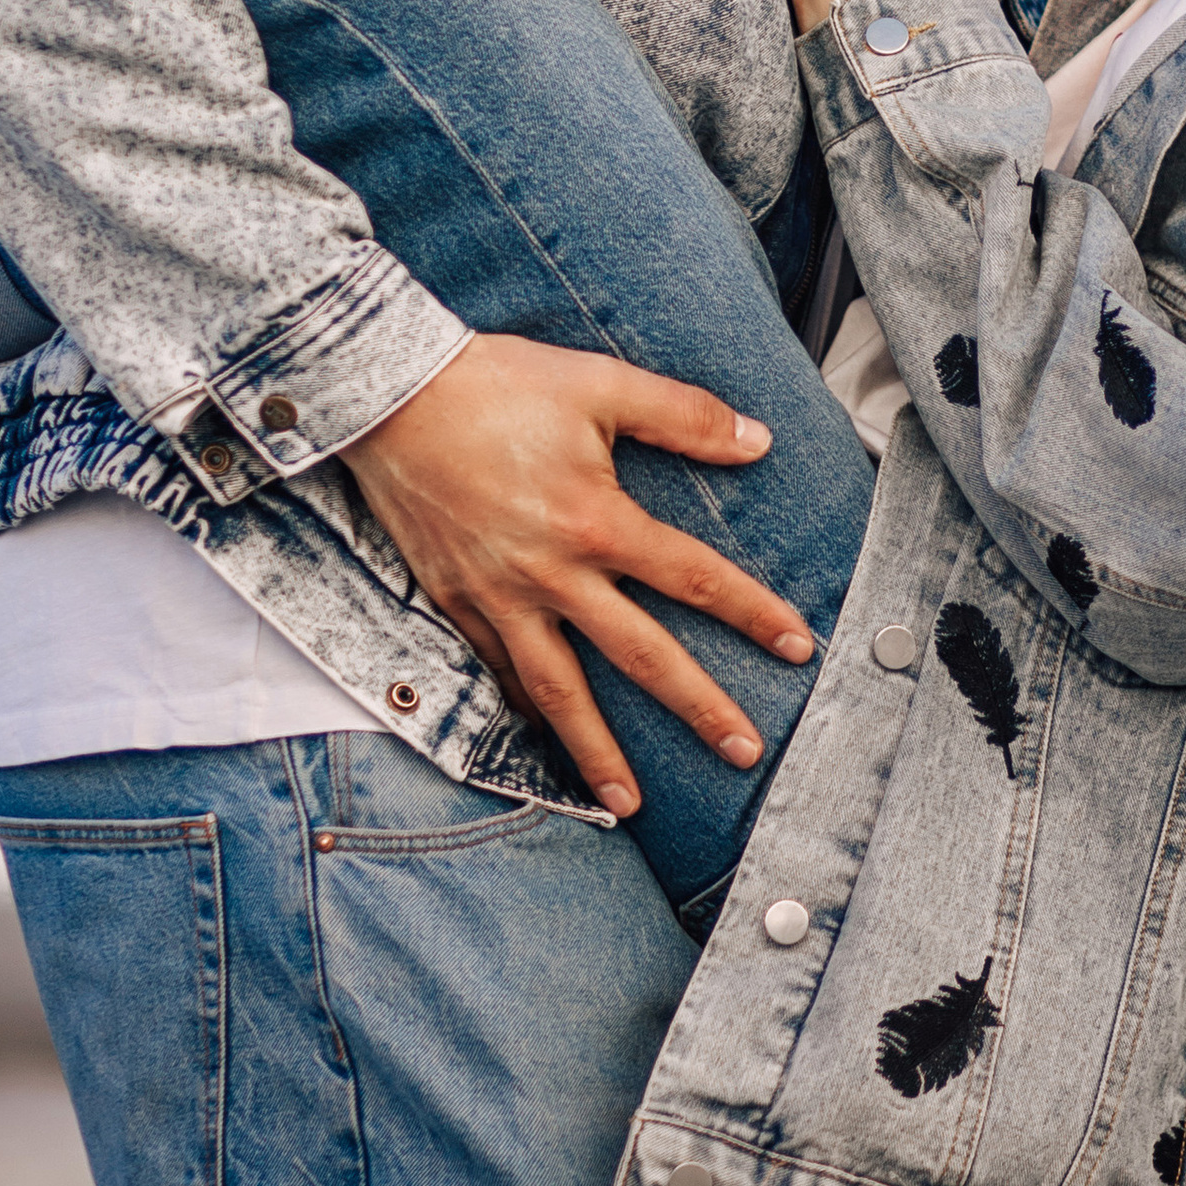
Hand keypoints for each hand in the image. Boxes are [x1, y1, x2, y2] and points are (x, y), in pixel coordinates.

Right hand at [342, 333, 812, 817]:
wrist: (389, 394)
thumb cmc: (494, 383)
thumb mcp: (599, 384)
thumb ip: (682, 414)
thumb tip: (757, 440)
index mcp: (594, 519)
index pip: (691, 577)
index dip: (750, 612)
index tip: (796, 645)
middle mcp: (550, 572)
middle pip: (639, 656)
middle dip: (697, 708)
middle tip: (742, 751)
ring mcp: (498, 595)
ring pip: (556, 691)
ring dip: (597, 750)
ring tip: (628, 802)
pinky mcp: (454, 600)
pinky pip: (494, 671)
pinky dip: (521, 712)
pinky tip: (544, 738)